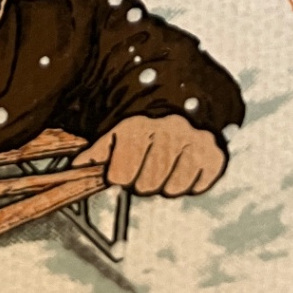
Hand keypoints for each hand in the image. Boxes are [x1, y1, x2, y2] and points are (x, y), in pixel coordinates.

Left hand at [73, 114, 226, 196]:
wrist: (187, 102)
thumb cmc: (147, 123)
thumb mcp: (120, 129)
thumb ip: (99, 150)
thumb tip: (77, 167)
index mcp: (141, 126)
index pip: (121, 176)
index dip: (120, 175)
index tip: (125, 166)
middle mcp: (169, 131)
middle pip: (146, 186)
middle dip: (143, 181)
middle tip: (148, 165)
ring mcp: (195, 143)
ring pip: (171, 190)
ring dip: (167, 183)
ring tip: (167, 164)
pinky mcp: (216, 155)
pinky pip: (198, 187)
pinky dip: (192, 183)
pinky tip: (186, 166)